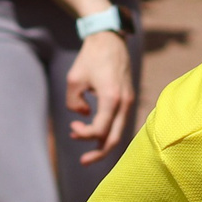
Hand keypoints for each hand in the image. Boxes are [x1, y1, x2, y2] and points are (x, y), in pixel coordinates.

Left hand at [66, 27, 133, 161]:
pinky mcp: (129, 98)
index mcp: (111, 98)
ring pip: (120, 132)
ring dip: (103, 141)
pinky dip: (109, 130)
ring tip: (86, 146)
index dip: (84, 135)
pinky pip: (121, 122)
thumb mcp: (74, 80)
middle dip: (99, 153)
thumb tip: (84, 115)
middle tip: (84, 162)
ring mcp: (129, 100)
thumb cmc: (90, 58)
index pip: (100, 130)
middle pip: (115, 139)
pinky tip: (95, 131)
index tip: (72, 126)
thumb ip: (74, 103)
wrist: (109, 39)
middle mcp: (125, 102)